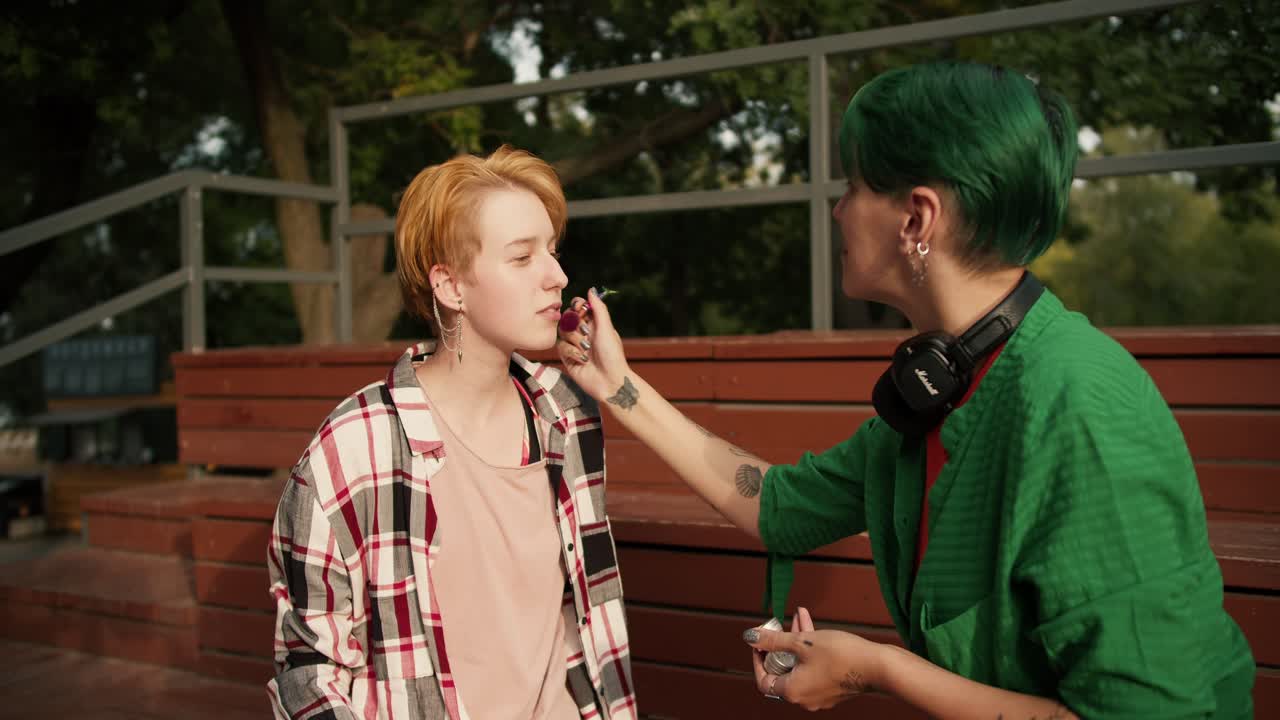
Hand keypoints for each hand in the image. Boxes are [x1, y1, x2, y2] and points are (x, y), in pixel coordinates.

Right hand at [556, 288, 629, 402]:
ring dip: (575, 339)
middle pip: (567, 317)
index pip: (579, 307)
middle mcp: (583, 332)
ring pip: (563, 331)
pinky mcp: (567, 357)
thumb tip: (591, 290)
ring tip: (587, 349)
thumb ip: (598, 309)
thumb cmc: (612, 355)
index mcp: (594, 323)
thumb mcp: (607, 329)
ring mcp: (574, 344)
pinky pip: (561, 347)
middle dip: (575, 323)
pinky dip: (572, 352)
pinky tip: (583, 359)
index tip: (579, 308)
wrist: (609, 381)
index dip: (576, 305)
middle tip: (585, 332)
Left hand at [744, 607, 892, 711]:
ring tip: (799, 616)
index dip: (758, 658)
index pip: (763, 680)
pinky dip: (810, 649)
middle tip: (779, 625)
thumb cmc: (841, 655)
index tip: (761, 641)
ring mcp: (820, 695)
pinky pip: (814, 668)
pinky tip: (812, 625)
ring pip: (800, 666)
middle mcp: (804, 698)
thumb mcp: (802, 642)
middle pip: (782, 670)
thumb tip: (750, 636)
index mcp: (792, 692)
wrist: (878, 666)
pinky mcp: (833, 687)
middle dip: (780, 644)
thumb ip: (773, 640)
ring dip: (797, 641)